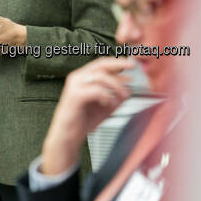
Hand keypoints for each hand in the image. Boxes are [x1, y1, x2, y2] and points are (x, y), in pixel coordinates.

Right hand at [42, 57, 133, 174]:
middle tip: (131, 68)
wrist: (68, 137)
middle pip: (100, 65)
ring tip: (122, 96)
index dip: (117, 63)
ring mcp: (75, 85)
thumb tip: (128, 89)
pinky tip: (108, 104)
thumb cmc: (83, 121)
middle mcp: (77, 78)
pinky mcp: (75, 95)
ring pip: (100, 76)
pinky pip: (96, 90)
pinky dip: (106, 96)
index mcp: (83, 78)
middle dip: (118, 64)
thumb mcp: (105, 107)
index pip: (101, 64)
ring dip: (116, 85)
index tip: (130, 66)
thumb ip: (116, 97)